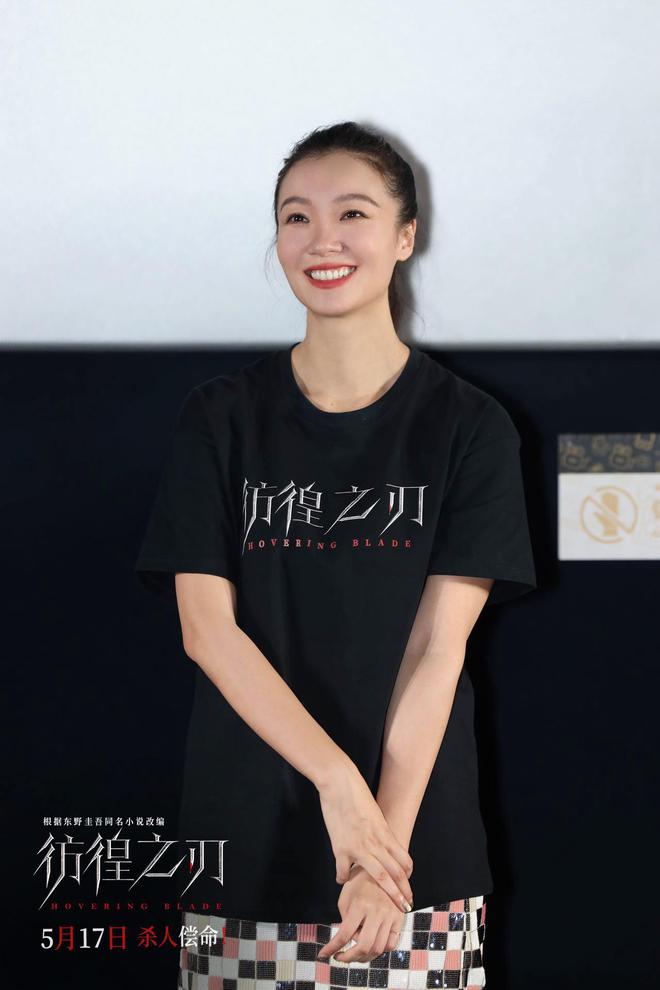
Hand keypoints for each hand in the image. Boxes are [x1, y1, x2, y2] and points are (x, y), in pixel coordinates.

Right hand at [317, 763, 413, 912]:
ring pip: (378, 876)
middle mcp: (376, 842)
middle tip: (406, 908)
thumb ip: (379, 832)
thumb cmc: (357, 794)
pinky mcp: (341, 847)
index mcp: (385, 833)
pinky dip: (344, 879)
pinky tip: (343, 881)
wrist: (340, 783)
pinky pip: (345, 871)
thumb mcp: (375, 814)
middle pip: (396, 873)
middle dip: (402, 893)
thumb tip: (383, 844)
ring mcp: (359, 846)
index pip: (404, 861)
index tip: (408, 889)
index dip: (407, 878)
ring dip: (385, 894)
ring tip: (386, 908)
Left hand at [317, 864, 410, 963]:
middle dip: (349, 958)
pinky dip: (380, 951)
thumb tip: (351, 940)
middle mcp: (376, 911)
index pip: (344, 934)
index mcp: (360, 904)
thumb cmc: (359, 881)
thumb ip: (345, 920)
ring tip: (355, 954)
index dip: (332, 948)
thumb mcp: (346, 896)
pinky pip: (391, 944)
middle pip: (364, 947)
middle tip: (341, 957)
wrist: (383, 867)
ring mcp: (390, 916)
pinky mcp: (399, 918)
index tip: (323, 955)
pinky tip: (371, 946)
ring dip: (364, 957)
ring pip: (378, 949)